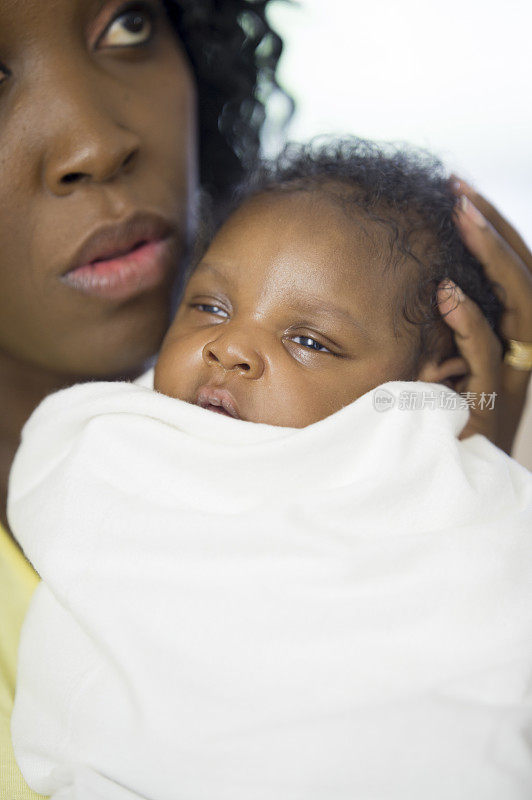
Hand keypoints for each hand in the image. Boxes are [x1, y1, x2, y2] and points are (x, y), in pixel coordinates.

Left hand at [437, 178, 531, 451]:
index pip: (515, 275)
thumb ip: (443, 328)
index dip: (495, 233)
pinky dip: (470, 321)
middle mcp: (522, 354)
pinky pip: (489, 353)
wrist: (446, 485)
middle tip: (460, 190)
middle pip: (526, 278)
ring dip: (492, 258)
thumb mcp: (441, 364)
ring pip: (521, 306)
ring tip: (462, 217)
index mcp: (512, 341)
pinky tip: (446, 292)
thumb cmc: (435, 421)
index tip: (462, 194)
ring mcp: (513, 378)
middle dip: (495, 230)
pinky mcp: (492, 403)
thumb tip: (422, 283)